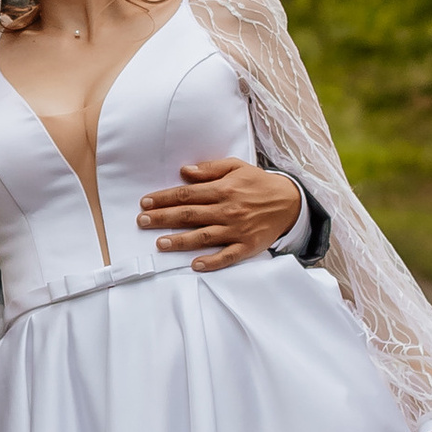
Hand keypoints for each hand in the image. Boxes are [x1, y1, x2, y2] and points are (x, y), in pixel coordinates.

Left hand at [136, 157, 304, 270]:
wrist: (289, 201)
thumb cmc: (258, 183)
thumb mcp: (236, 166)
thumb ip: (210, 169)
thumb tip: (184, 171)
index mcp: (222, 189)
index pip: (187, 194)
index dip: (164, 198)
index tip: (145, 203)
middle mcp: (227, 210)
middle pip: (190, 215)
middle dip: (163, 218)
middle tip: (142, 222)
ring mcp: (237, 229)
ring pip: (204, 236)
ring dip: (181, 241)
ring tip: (160, 243)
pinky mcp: (247, 246)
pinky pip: (227, 256)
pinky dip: (212, 261)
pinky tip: (195, 265)